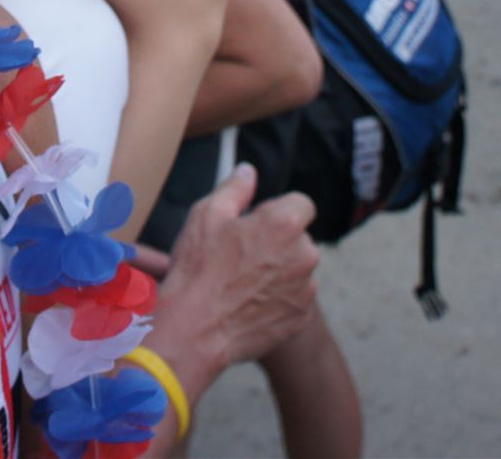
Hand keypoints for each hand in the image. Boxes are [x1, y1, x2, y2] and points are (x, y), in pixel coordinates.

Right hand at [152, 164, 318, 371]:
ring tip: (242, 282)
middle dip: (277, 241)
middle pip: (299, 237)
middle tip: (242, 255)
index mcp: (285, 223)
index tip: (256, 223)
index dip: (277, 211)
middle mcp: (304, 254)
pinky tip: (248, 302)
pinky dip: (278, 299)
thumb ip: (235, 188)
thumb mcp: (206, 215)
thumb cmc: (198, 269)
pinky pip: (295, 298)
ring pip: (298, 269)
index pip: (301, 203)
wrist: (194, 329)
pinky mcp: (301, 317)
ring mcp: (306, 289)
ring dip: (279, 270)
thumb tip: (248, 171)